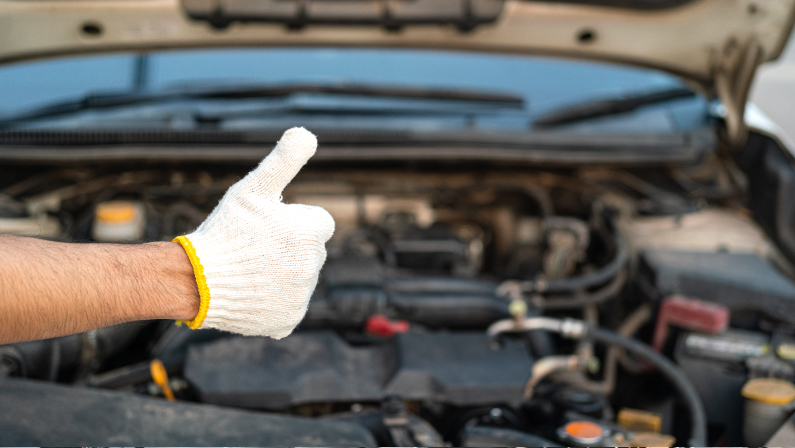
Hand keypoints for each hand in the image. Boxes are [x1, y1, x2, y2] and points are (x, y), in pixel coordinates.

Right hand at [174, 127, 334, 337]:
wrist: (196, 280)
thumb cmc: (224, 231)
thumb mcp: (253, 188)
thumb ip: (284, 159)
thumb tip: (307, 132)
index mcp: (311, 233)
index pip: (318, 221)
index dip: (292, 220)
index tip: (267, 226)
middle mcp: (313, 267)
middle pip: (310, 250)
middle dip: (289, 246)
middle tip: (255, 247)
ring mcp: (301, 296)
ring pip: (299, 277)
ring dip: (282, 271)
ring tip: (250, 268)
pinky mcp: (289, 320)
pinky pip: (289, 304)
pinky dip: (275, 299)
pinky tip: (253, 290)